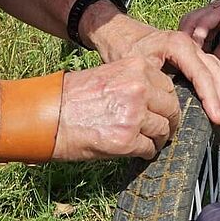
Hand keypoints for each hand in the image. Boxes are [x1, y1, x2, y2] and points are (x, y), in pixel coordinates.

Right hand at [54, 57, 179, 159]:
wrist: (48, 115)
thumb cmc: (72, 96)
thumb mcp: (108, 75)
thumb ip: (133, 83)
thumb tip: (154, 100)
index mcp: (136, 68)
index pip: (168, 86)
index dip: (166, 101)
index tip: (163, 110)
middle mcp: (140, 89)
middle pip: (171, 108)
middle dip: (169, 121)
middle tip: (164, 130)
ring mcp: (135, 115)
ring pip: (163, 130)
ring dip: (158, 138)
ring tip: (151, 142)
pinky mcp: (127, 140)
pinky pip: (149, 149)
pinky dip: (146, 153)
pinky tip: (139, 152)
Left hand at [88, 13, 219, 128]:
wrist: (117, 31)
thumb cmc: (123, 47)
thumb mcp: (138, 67)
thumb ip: (158, 84)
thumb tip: (172, 109)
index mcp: (179, 45)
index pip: (202, 75)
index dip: (211, 99)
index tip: (216, 117)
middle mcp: (189, 44)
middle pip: (214, 74)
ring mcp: (192, 47)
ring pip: (218, 70)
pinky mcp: (191, 53)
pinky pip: (214, 66)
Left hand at [179, 0, 219, 61]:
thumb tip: (217, 59)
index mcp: (219, 20)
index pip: (195, 34)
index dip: (190, 49)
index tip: (190, 64)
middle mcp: (215, 13)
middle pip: (186, 26)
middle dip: (182, 44)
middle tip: (183, 62)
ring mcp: (218, 9)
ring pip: (191, 22)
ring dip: (187, 39)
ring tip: (186, 56)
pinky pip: (207, 19)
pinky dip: (200, 30)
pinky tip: (198, 43)